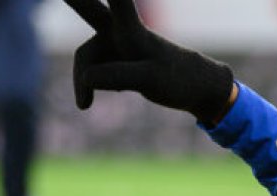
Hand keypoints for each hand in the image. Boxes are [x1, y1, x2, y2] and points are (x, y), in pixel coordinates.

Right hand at [60, 0, 234, 122]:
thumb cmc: (176, 78)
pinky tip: (93, 99)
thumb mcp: (149, 80)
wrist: (194, 87)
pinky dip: (88, 84)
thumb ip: (118, 76)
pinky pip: (91, 70)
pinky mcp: (113, 57)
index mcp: (131, 30)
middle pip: (88, 9)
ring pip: (85, 58)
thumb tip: (86, 77)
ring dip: (82, 79)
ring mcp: (114, 42)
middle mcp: (118, 30)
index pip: (119, 2)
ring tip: (84, 105)